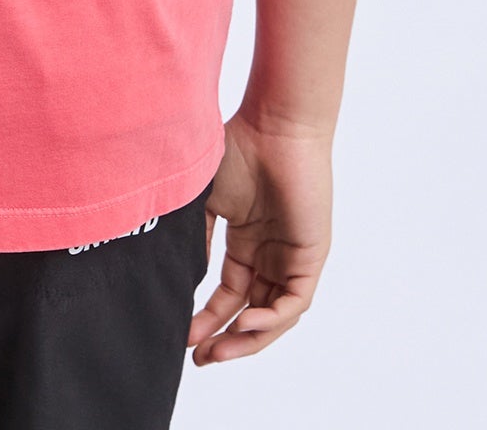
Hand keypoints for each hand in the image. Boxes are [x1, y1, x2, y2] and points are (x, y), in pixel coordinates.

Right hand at [188, 112, 332, 364]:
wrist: (272, 126)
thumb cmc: (238, 149)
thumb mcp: (206, 200)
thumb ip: (197, 238)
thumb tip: (176, 277)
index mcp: (246, 242)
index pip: (229, 295)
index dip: (208, 319)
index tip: (183, 337)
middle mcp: (270, 255)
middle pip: (250, 312)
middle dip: (225, 338)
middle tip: (200, 359)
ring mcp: (291, 258)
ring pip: (273, 316)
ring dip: (246, 338)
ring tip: (218, 352)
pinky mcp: (310, 257)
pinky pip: (293, 303)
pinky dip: (271, 320)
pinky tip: (246, 324)